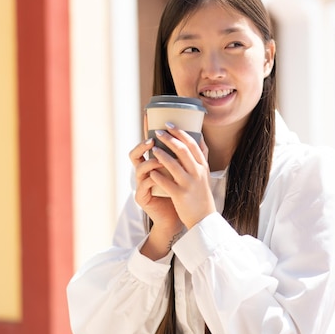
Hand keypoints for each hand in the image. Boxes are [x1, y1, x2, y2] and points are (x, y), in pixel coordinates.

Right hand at [128, 120, 183, 259]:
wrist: (184, 216)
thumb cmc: (183, 191)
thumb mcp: (185, 170)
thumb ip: (187, 154)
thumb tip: (200, 135)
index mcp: (153, 164)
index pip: (147, 145)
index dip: (146, 132)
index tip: (149, 118)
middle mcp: (144, 172)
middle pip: (135, 154)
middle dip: (143, 145)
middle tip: (153, 140)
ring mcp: (141, 184)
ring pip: (139, 168)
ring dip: (150, 161)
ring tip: (159, 157)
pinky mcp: (142, 197)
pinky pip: (144, 184)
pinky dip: (152, 177)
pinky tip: (158, 174)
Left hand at [150, 123, 215, 228]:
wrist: (203, 218)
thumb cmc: (201, 194)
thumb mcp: (206, 174)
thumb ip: (202, 156)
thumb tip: (200, 137)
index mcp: (203, 166)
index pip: (192, 144)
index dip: (180, 132)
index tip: (169, 124)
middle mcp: (197, 173)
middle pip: (183, 151)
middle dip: (169, 139)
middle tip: (158, 132)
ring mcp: (189, 184)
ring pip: (174, 165)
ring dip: (161, 155)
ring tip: (153, 148)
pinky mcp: (180, 195)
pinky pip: (167, 183)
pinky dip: (158, 175)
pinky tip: (151, 171)